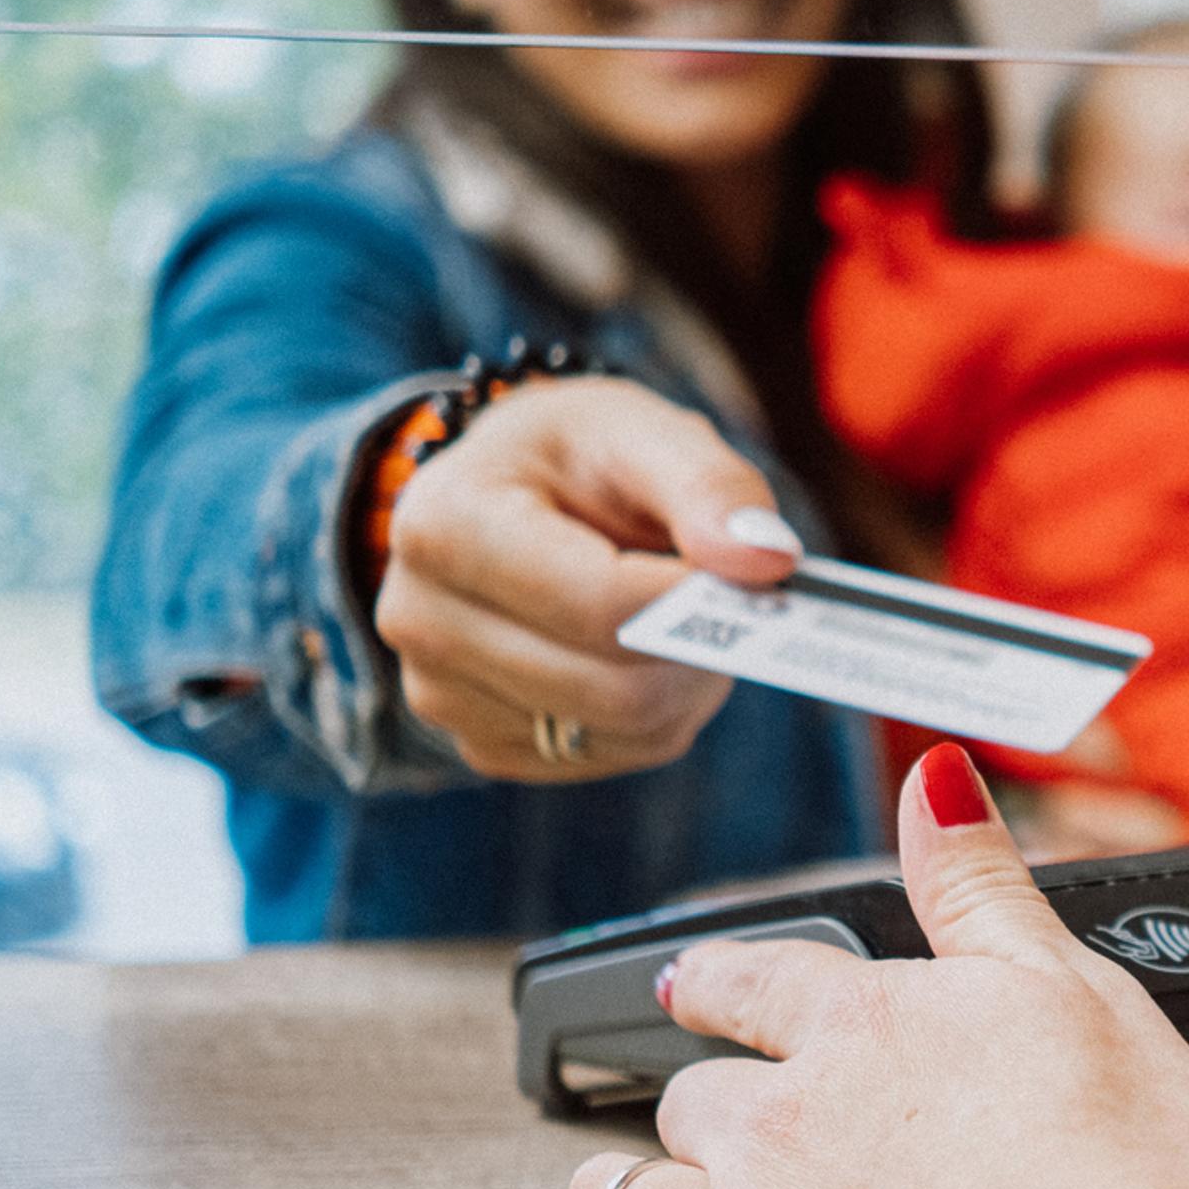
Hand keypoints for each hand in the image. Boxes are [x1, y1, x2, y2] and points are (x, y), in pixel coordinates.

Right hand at [374, 377, 797, 780]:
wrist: (510, 496)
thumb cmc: (578, 457)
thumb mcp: (643, 431)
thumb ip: (711, 487)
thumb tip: (767, 562)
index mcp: (445, 524)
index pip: (601, 605)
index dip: (697, 600)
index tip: (757, 573)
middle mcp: (421, 620)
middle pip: (616, 688)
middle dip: (700, 647)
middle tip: (729, 594)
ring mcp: (441, 695)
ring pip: (625, 731)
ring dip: (686, 682)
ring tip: (678, 612)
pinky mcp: (480, 745)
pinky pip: (609, 756)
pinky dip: (654, 714)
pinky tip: (638, 652)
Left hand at [507, 745, 1188, 1188]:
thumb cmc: (1124, 1178)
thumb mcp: (1080, 992)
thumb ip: (981, 886)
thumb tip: (934, 777)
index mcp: (860, 1027)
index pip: (746, 986)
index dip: (718, 990)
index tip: (699, 994)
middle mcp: (774, 1123)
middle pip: (688, 1102)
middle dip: (712, 1123)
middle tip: (750, 1152)